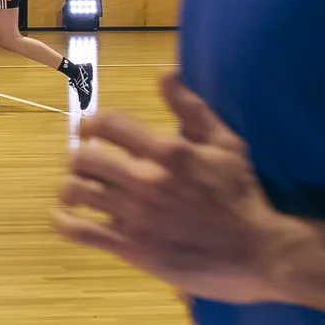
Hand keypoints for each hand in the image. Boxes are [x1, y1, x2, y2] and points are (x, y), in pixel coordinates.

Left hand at [55, 74, 305, 304]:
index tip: (89, 133)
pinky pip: (79, 231)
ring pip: (76, 192)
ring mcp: (136, 215)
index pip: (106, 124)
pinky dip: (65, 221)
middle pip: (82, 158)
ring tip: (79, 192)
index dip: (90, 125)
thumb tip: (164, 74)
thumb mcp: (227, 143)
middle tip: (86, 166)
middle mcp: (146, 180)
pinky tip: (69, 218)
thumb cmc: (242, 194)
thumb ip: (192, 108)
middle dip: (79, 158)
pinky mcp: (132, 247)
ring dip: (71, 189)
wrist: (259, 251)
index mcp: (167, 151)